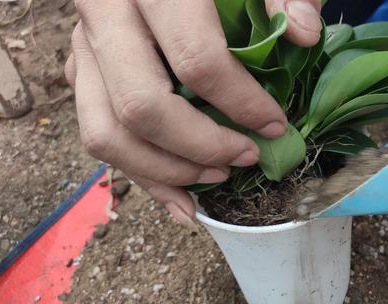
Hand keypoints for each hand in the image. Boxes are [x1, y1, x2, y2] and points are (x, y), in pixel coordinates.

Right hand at [64, 0, 321, 226]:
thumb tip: (304, 34)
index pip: (196, 60)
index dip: (241, 104)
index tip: (275, 126)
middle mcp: (105, 15)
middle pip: (141, 107)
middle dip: (200, 147)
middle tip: (245, 158)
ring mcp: (84, 47)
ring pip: (105, 133)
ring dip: (166, 173)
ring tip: (216, 180)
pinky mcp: (82, 70)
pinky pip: (100, 135)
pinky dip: (142, 176)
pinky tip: (181, 200)